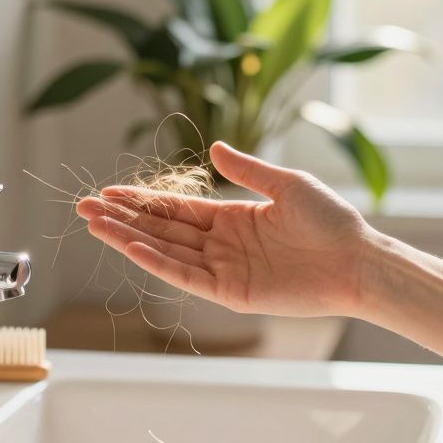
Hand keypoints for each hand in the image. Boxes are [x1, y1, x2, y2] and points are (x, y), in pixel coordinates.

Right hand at [75, 141, 377, 317]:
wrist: (357, 260)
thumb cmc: (331, 222)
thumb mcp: (286, 185)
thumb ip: (247, 170)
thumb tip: (214, 149)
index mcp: (233, 219)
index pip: (176, 209)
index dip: (142, 201)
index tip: (109, 192)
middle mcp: (222, 245)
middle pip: (162, 230)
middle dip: (123, 218)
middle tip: (84, 206)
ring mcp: (224, 270)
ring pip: (166, 252)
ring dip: (129, 238)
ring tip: (94, 223)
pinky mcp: (231, 292)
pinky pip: (185, 276)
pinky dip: (156, 262)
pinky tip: (130, 246)